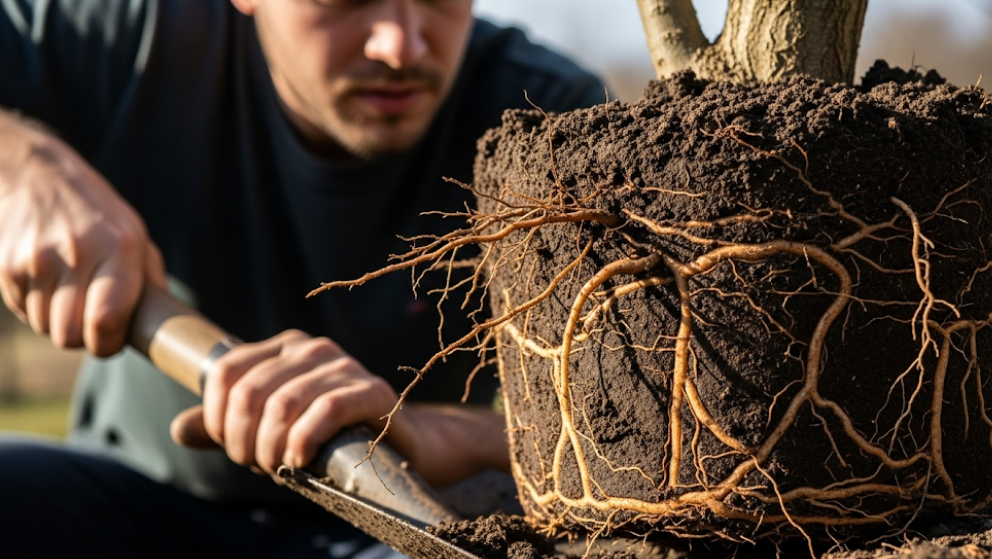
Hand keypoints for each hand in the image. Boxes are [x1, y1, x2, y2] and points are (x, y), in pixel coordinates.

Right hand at [0, 111, 164, 354]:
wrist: (36, 174)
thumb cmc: (98, 216)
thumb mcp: (135, 235)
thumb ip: (149, 279)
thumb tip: (164, 326)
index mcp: (120, 246)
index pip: (106, 320)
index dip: (108, 344)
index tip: (112, 340)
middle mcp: (78, 251)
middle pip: (69, 336)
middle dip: (82, 338)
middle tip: (91, 321)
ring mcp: (37, 258)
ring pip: (45, 328)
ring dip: (58, 322)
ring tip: (70, 293)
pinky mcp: (6, 265)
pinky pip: (22, 312)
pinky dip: (36, 307)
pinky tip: (48, 282)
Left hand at [198, 330, 412, 475]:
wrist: (394, 449)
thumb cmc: (325, 439)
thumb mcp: (267, 433)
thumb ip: (224, 427)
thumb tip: (178, 429)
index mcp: (283, 349)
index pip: (226, 372)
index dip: (217, 417)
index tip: (229, 447)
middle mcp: (311, 348)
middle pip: (249, 393)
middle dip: (243, 441)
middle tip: (257, 465)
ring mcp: (344, 366)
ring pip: (282, 405)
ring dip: (271, 449)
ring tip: (279, 467)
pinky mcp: (372, 391)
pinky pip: (325, 411)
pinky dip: (303, 443)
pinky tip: (301, 462)